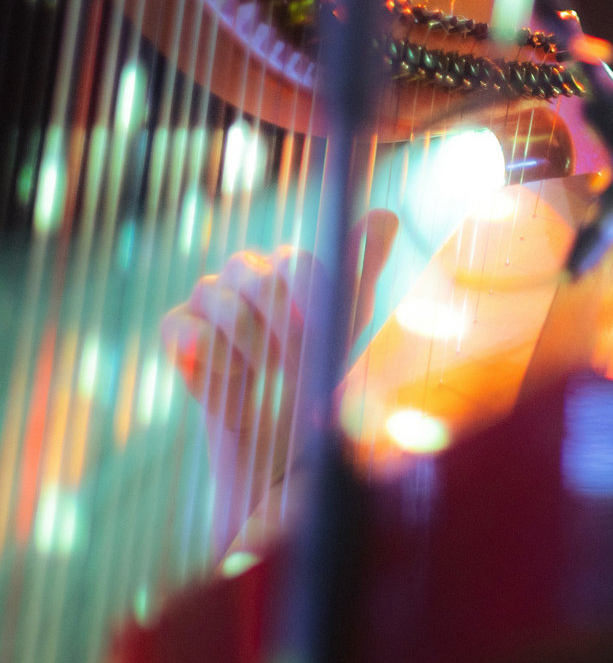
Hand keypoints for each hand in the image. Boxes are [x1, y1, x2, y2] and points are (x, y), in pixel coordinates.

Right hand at [161, 209, 397, 550]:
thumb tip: (384, 213)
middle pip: (257, 273)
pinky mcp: (180, 337)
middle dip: (283, 324)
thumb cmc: (321, 378)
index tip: (323, 337)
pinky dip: (207, 353)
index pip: (298, 263)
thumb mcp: (350, 326)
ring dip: (249, 342)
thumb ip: (364, 267)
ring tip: (266, 375)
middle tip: (297, 367)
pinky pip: (179, 325)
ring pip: (215, 292)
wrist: (281, 448)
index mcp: (289, 268)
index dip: (313, 299)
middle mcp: (247, 275)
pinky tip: (231, 380)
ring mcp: (208, 302)